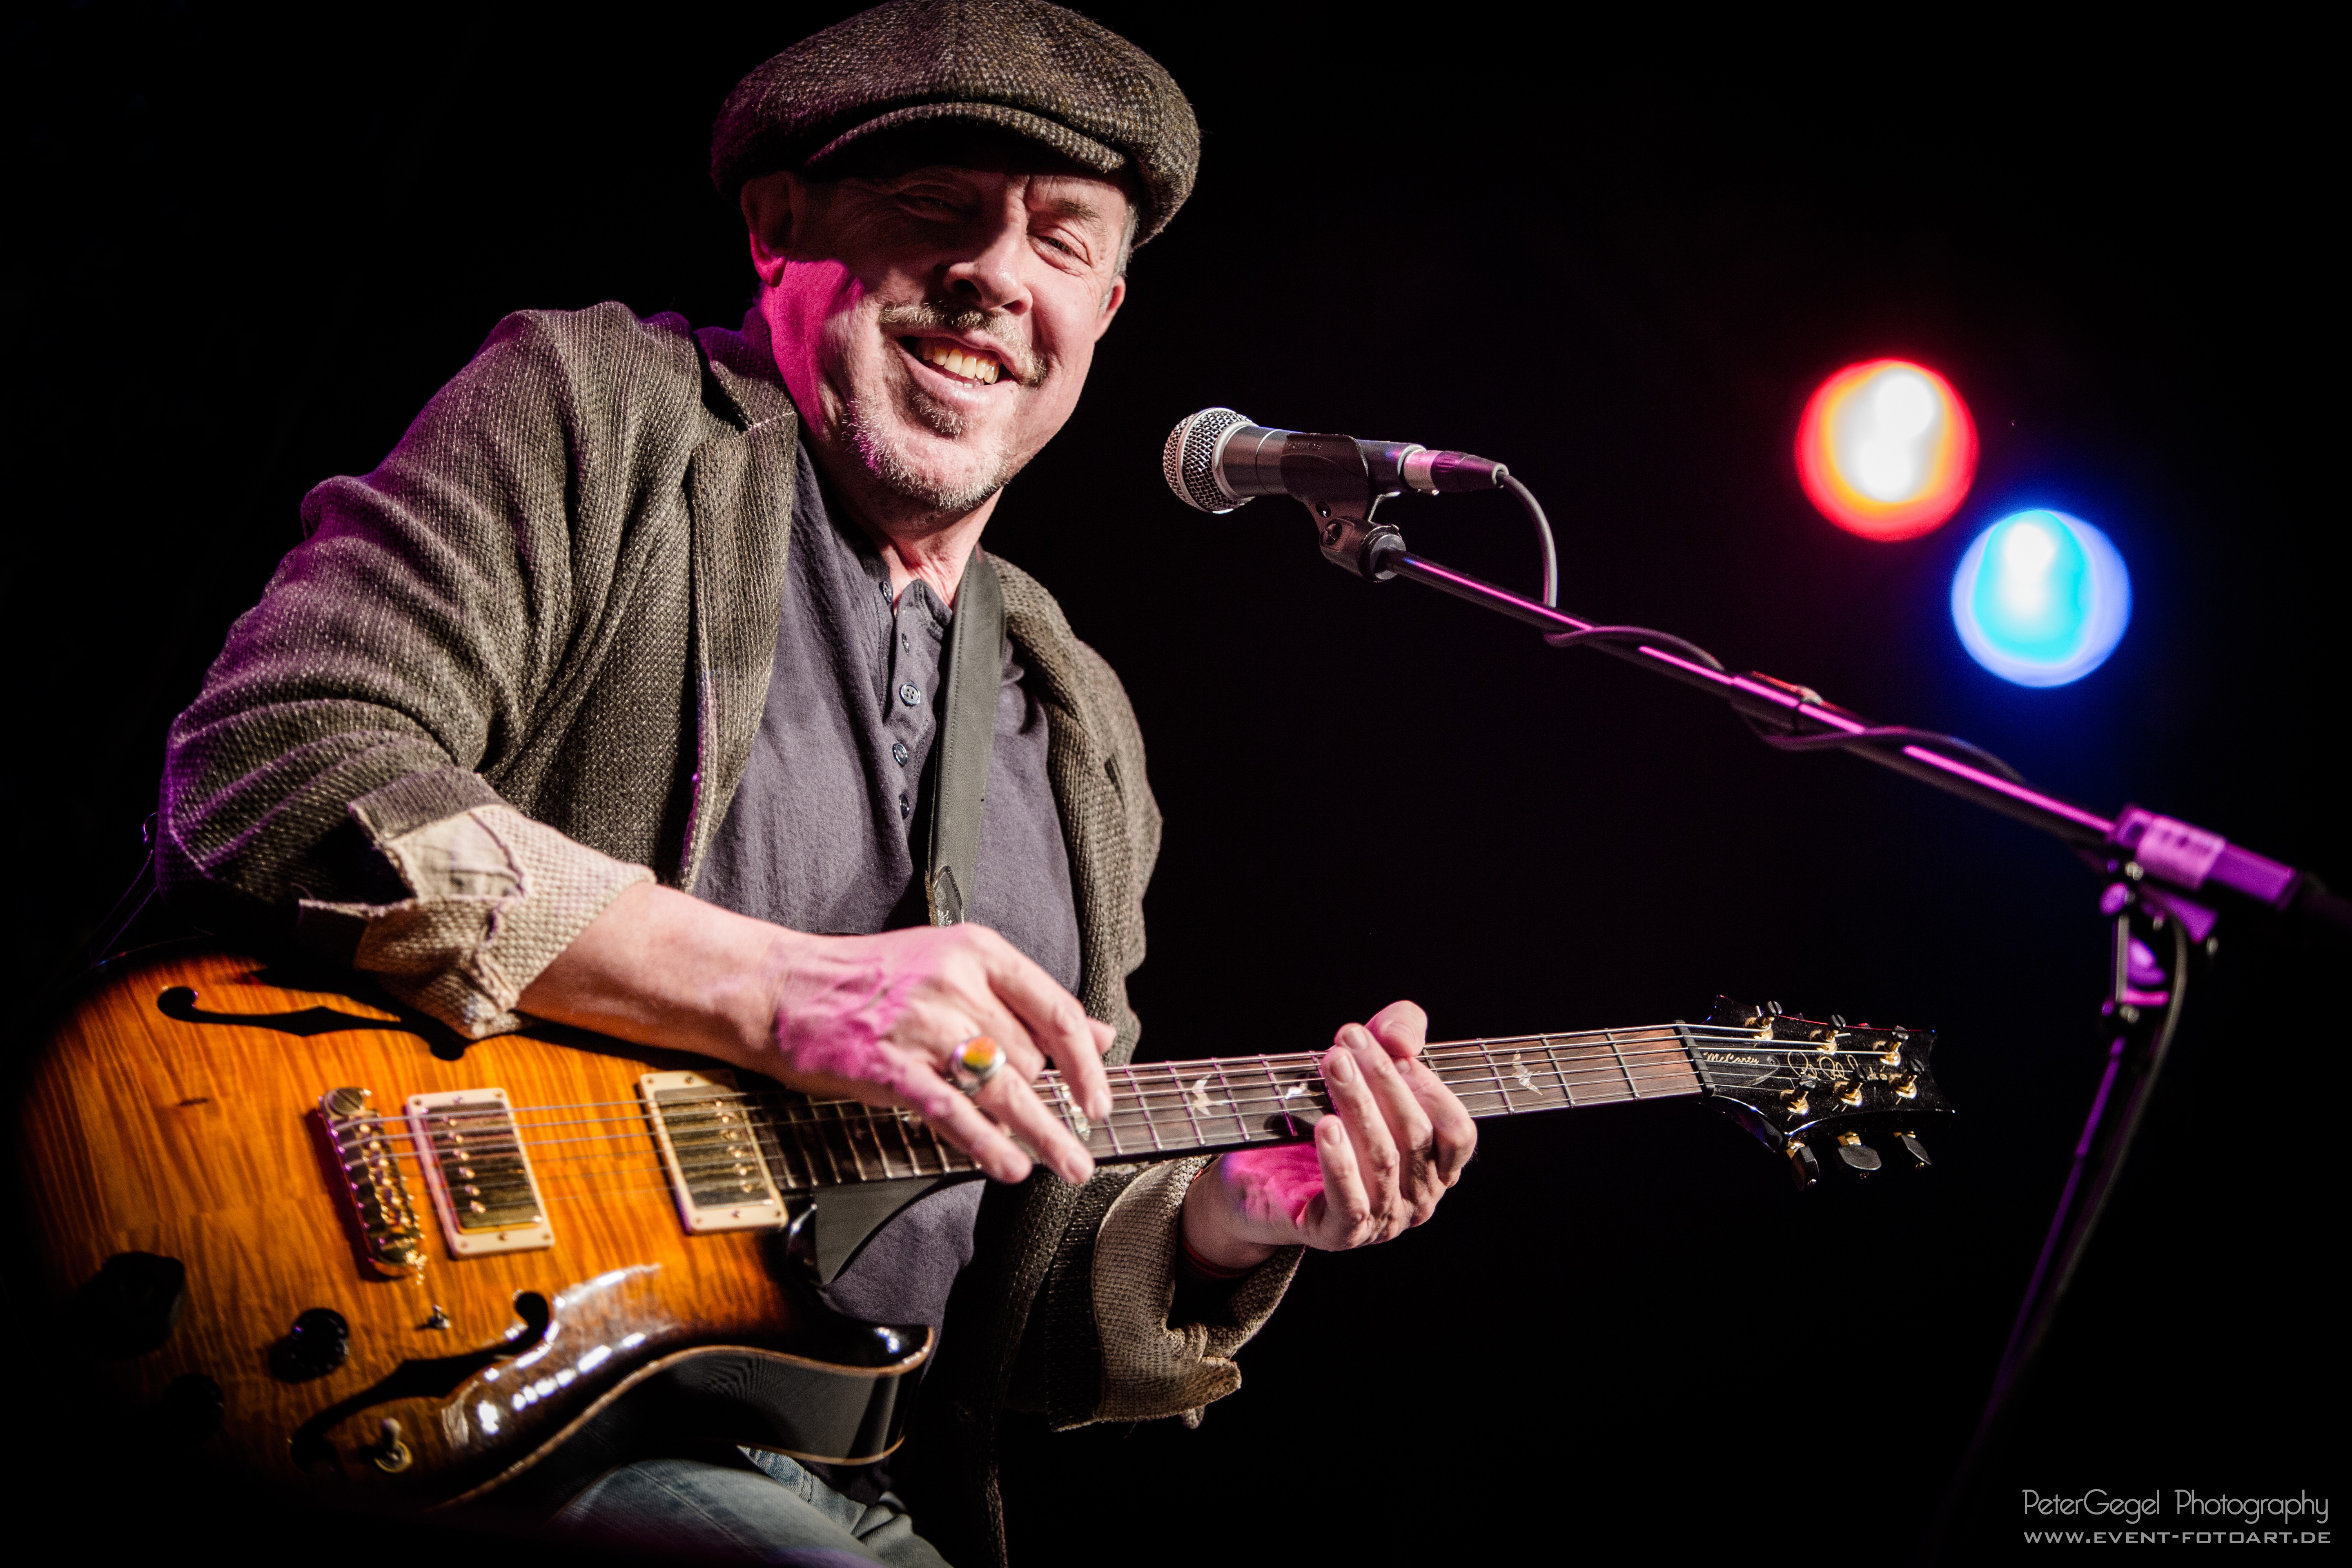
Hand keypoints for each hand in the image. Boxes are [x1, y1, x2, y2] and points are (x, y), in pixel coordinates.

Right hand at [518, 884, 1112, 1185]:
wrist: (783, 987)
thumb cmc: (869, 980)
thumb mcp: (955, 967)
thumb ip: (1026, 1001)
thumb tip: (1100, 1031)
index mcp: (977, 952)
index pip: (1055, 1009)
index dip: (1087, 1061)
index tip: (1100, 1099)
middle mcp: (956, 983)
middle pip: (1028, 1058)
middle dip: (1049, 1105)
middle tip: (1071, 1143)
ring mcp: (920, 1023)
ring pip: (1002, 1087)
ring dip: (1041, 1134)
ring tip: (1067, 1166)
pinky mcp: (887, 1064)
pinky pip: (951, 1110)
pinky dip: (985, 1142)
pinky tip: (1008, 1166)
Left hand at [1181, 1000, 1475, 1268]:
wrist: (1260, 1183)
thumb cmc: (1322, 1123)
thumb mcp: (1363, 1071)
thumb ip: (1395, 1038)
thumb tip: (1402, 1037)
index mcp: (1435, 1165)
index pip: (1455, 1130)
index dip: (1429, 1086)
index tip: (1390, 1042)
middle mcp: (1417, 1198)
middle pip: (1415, 1135)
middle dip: (1383, 1080)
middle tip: (1348, 1038)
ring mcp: (1382, 1221)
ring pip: (1382, 1161)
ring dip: (1358, 1106)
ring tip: (1333, 1064)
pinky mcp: (1340, 1235)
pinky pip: (1350, 1201)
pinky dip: (1340, 1163)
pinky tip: (1326, 1127)